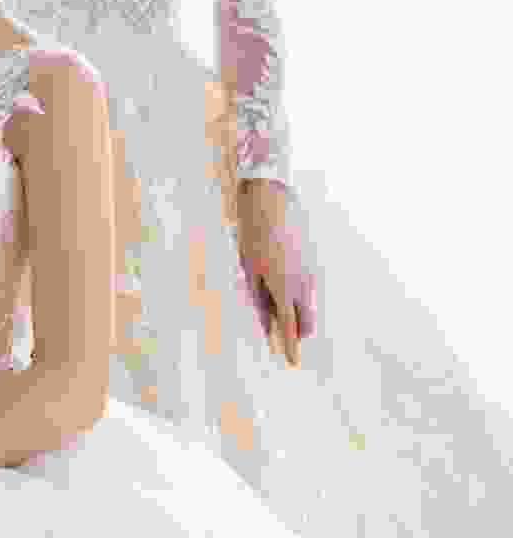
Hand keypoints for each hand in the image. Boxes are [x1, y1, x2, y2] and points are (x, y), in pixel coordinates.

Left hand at [235, 179, 315, 367]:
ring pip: (309, 303)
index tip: (292, 362)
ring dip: (298, 310)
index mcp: (283, 286)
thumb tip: (265, 324)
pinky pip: (309, 286)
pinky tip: (287, 284)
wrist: (270, 200)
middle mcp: (302, 282)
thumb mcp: (249, 269)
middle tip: (287, 337)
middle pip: (306, 319)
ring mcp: (310, 271)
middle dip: (298, 331)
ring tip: (283, 306)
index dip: (291, 345)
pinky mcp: (312, 260)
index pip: (290, 325)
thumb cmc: (252, 234)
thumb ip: (259, 299)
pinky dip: (300, 293)